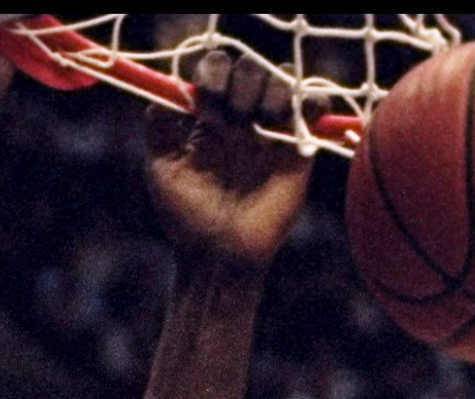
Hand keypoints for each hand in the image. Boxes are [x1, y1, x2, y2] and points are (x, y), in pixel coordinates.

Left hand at [144, 47, 310, 279]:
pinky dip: (310, 99)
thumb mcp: (162, 169)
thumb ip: (159, 127)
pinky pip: (314, 104)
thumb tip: (166, 91)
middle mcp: (240, 115)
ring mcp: (270, 128)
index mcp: (209, 115)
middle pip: (249, 68)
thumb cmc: (188, 217)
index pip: (216, 69)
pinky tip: (287, 121)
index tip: (207, 100)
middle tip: (232, 120)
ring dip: (269, 90)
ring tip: (258, 125)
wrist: (220, 255)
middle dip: (240, 84)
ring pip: (280, 79)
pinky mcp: (298, 146)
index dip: (213, 72)